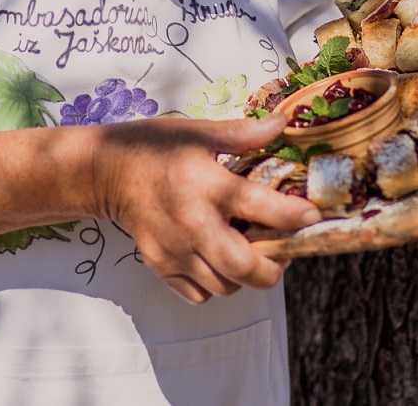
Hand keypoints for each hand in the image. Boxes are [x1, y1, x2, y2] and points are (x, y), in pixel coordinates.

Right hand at [88, 111, 320, 303]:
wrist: (105, 171)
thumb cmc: (155, 147)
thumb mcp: (198, 132)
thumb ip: (242, 134)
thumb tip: (281, 124)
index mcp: (204, 184)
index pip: (258, 207)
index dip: (292, 215)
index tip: (311, 216)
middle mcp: (191, 223)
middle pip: (244, 267)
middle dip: (274, 267)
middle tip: (282, 250)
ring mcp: (174, 250)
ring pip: (225, 286)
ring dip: (244, 275)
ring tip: (248, 250)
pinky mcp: (161, 266)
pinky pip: (199, 293)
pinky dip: (216, 283)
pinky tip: (217, 257)